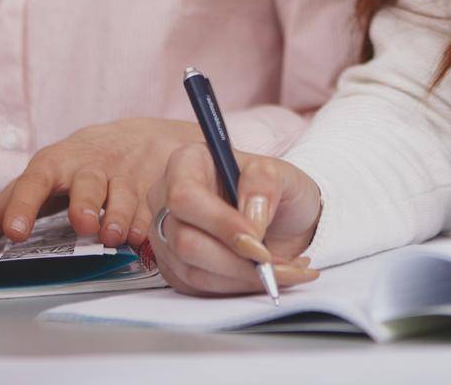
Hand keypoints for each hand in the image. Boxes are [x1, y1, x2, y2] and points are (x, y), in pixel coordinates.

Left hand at [0, 117, 204, 252]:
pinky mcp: (149, 189)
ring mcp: (121, 177)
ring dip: (117, 217)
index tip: (15, 232)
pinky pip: (147, 209)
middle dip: (84, 204)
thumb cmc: (72, 168)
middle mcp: (88, 167)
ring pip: (122, 195)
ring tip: (113, 237)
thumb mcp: (35, 183)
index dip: (25, 206)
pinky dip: (143, 225)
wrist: (136, 139)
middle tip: (83, 225)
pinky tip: (138, 237)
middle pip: (86, 182)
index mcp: (53, 164)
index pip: (35, 180)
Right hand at [147, 143, 321, 295]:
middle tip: (270, 261)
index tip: (256, 238)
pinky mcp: (176, 267)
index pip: (185, 196)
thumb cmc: (275, 190)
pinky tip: (264, 276)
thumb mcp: (282, 173)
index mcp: (188, 163)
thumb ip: (264, 185)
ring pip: (193, 270)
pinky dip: (239, 288)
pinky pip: (200, 288)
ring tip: (280, 269)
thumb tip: (250, 221)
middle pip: (184, 240)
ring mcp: (167, 235)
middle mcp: (168, 198)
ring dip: (242, 277)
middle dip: (234, 259)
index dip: (219, 223)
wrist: (282, 219)